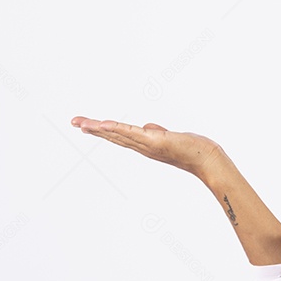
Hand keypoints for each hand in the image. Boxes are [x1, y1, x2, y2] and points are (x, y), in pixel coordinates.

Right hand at [70, 116, 224, 179]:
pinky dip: (116, 129)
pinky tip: (103, 124)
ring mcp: (147, 144)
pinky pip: (132, 133)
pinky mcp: (155, 141)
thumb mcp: (170, 138)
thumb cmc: (191, 149)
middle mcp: (143, 146)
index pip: (119, 135)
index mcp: (144, 144)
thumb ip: (157, 132)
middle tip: (74, 121)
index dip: (102, 130)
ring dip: (99, 128)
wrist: (206, 159)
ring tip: (82, 122)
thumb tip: (148, 127)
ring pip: (119, 134)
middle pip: (113, 135)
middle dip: (93, 128)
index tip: (85, 124)